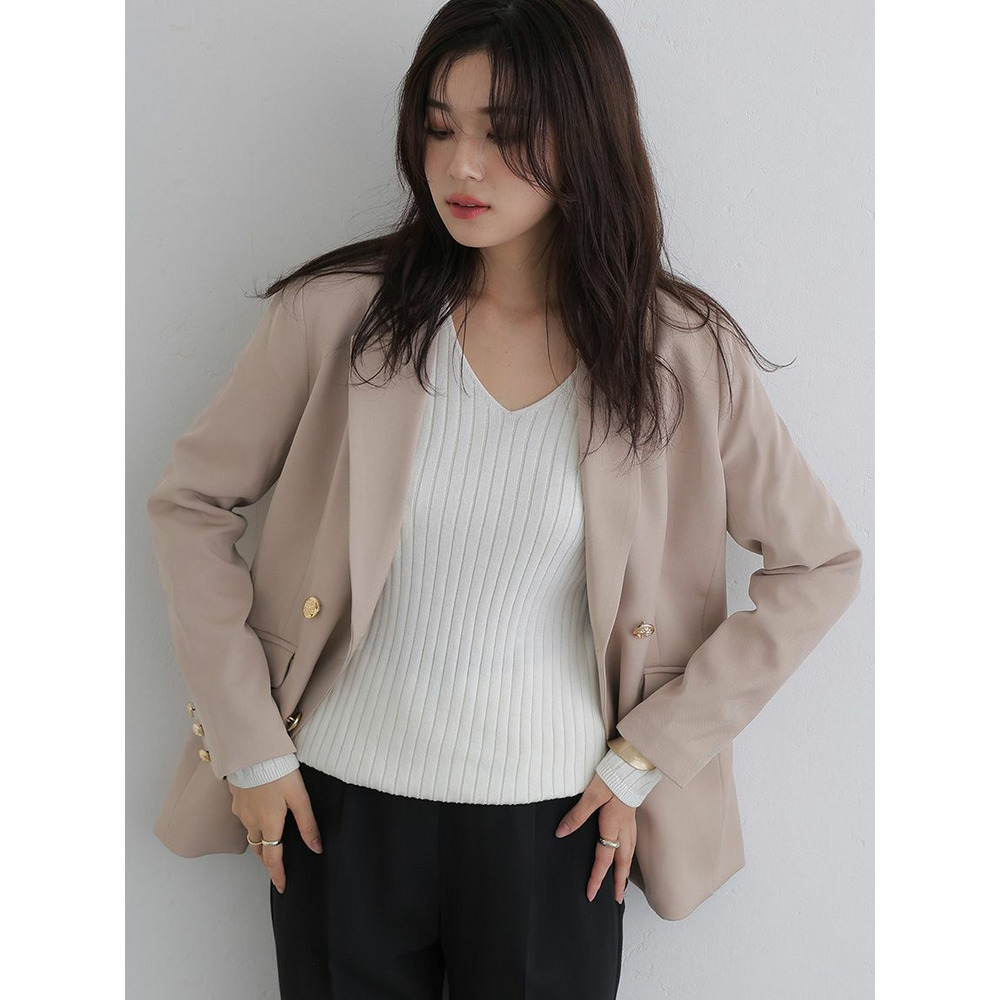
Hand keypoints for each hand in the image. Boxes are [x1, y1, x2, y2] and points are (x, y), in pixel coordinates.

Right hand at [229, 769, 321, 893]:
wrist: (252, 750)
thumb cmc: (278, 771)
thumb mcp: (299, 798)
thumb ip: (308, 824)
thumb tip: (317, 848)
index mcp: (269, 825)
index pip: (272, 859)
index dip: (277, 875)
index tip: (282, 886)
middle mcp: (251, 821)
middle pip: (259, 849)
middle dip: (267, 860)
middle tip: (276, 866)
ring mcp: (241, 810)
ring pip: (250, 833)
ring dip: (259, 842)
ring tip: (270, 842)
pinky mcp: (236, 797)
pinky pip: (244, 817)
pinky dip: (252, 822)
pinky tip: (260, 814)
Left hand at [554, 773, 634, 903]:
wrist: (633, 763)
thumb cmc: (613, 777)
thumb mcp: (591, 795)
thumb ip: (577, 815)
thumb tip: (561, 833)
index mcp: (613, 826)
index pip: (603, 860)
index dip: (596, 879)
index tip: (590, 895)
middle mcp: (624, 828)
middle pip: (622, 862)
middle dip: (618, 882)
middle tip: (616, 899)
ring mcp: (630, 822)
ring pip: (630, 853)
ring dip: (626, 870)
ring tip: (623, 882)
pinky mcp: (632, 813)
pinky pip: (632, 841)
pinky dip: (629, 854)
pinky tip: (627, 853)